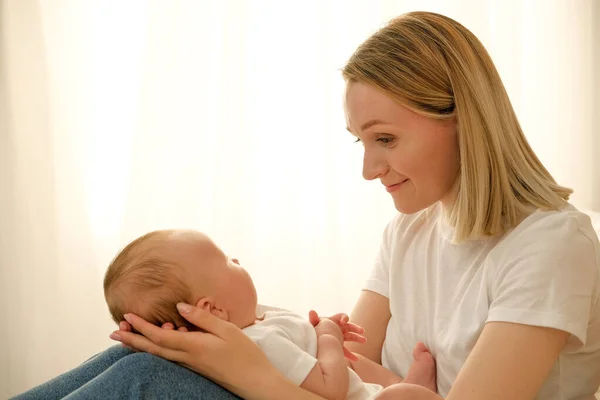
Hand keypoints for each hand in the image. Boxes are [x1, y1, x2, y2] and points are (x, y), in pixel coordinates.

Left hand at [109, 303, 283, 399]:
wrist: (254, 382)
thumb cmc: (245, 354)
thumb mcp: (227, 330)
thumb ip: (202, 318)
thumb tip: (179, 306)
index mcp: (193, 346)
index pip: (160, 336)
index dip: (142, 326)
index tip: (127, 315)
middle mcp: (187, 358)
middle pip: (153, 349)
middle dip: (132, 340)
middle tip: (113, 333)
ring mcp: (191, 365)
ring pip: (158, 355)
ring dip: (140, 346)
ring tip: (127, 337)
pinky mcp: (196, 367)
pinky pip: (170, 358)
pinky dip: (156, 350)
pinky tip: (154, 346)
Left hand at [309, 310, 365, 361]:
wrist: (310, 341)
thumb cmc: (311, 331)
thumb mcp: (313, 325)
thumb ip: (313, 319)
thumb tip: (311, 311)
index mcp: (333, 321)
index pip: (341, 316)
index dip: (344, 318)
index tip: (344, 322)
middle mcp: (337, 328)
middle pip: (349, 326)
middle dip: (355, 328)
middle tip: (362, 331)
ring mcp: (339, 337)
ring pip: (350, 337)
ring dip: (357, 338)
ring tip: (364, 340)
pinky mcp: (338, 346)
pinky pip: (345, 350)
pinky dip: (350, 355)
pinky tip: (356, 359)